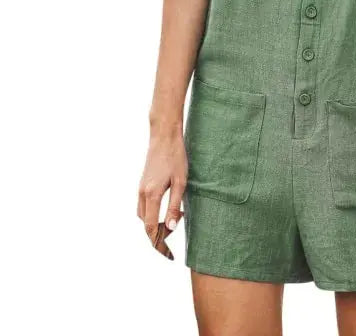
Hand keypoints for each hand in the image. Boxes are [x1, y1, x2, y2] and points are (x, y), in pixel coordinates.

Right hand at [137, 131, 187, 258]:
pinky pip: (143, 205)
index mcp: (151, 195)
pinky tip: (166, 208)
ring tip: (174, 220)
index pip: (149, 228)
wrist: (164, 136)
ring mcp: (140, 188)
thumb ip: (174, 206)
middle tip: (176, 232)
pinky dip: (152, 212)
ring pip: (142, 215)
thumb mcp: (180, 183)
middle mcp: (142, 193)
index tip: (168, 253)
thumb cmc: (176, 158)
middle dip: (158, 233)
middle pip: (145, 224)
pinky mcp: (142, 183)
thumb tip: (170, 227)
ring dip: (154, 222)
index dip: (158, 242)